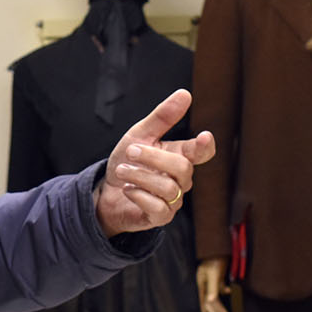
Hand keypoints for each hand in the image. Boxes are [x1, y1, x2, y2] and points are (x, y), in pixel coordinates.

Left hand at [94, 89, 215, 236]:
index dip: (205, 146)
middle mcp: (181, 179)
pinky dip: (139, 195)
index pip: (202, 152)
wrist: (106, 191)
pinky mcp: (160, 218)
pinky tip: (127, 189)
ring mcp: (173, 200)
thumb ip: (162, 117)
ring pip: (168, 188)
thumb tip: (185, 94)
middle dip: (153, 157)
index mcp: (179, 156)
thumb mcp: (140, 135)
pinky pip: (158, 208)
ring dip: (139, 176)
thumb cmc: (127, 161)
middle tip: (130, 151)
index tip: (204, 136)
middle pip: (182, 167)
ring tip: (121, 170)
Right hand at [197, 257, 230, 311]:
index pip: (203, 302)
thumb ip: (213, 287)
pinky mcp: (217, 275)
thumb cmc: (215, 258)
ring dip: (221, 305)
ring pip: (215, 296)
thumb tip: (211, 301)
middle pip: (210, 301)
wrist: (220, 245)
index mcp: (201, 284)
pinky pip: (220, 287)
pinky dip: (224, 290)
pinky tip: (229, 291)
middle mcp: (205, 283)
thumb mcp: (214, 273)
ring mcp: (211, 280)